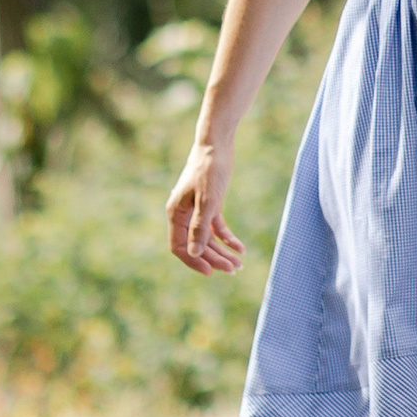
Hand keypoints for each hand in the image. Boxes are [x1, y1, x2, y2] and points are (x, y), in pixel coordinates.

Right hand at [167, 135, 244, 272]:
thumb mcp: (207, 200)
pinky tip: (240, 247)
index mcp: (175, 214)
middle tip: (234, 269)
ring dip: (222, 251)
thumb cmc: (209, 169)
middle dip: (214, 258)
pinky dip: (227, 237)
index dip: (193, 261)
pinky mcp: (210, 204)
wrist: (217, 144)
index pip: (179, 247)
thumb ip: (199, 227)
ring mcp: (197, 210)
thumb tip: (194, 253)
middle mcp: (184, 214)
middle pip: (197, 245)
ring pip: (208, 238)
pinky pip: (217, 227)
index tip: (210, 272)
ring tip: (238, 263)